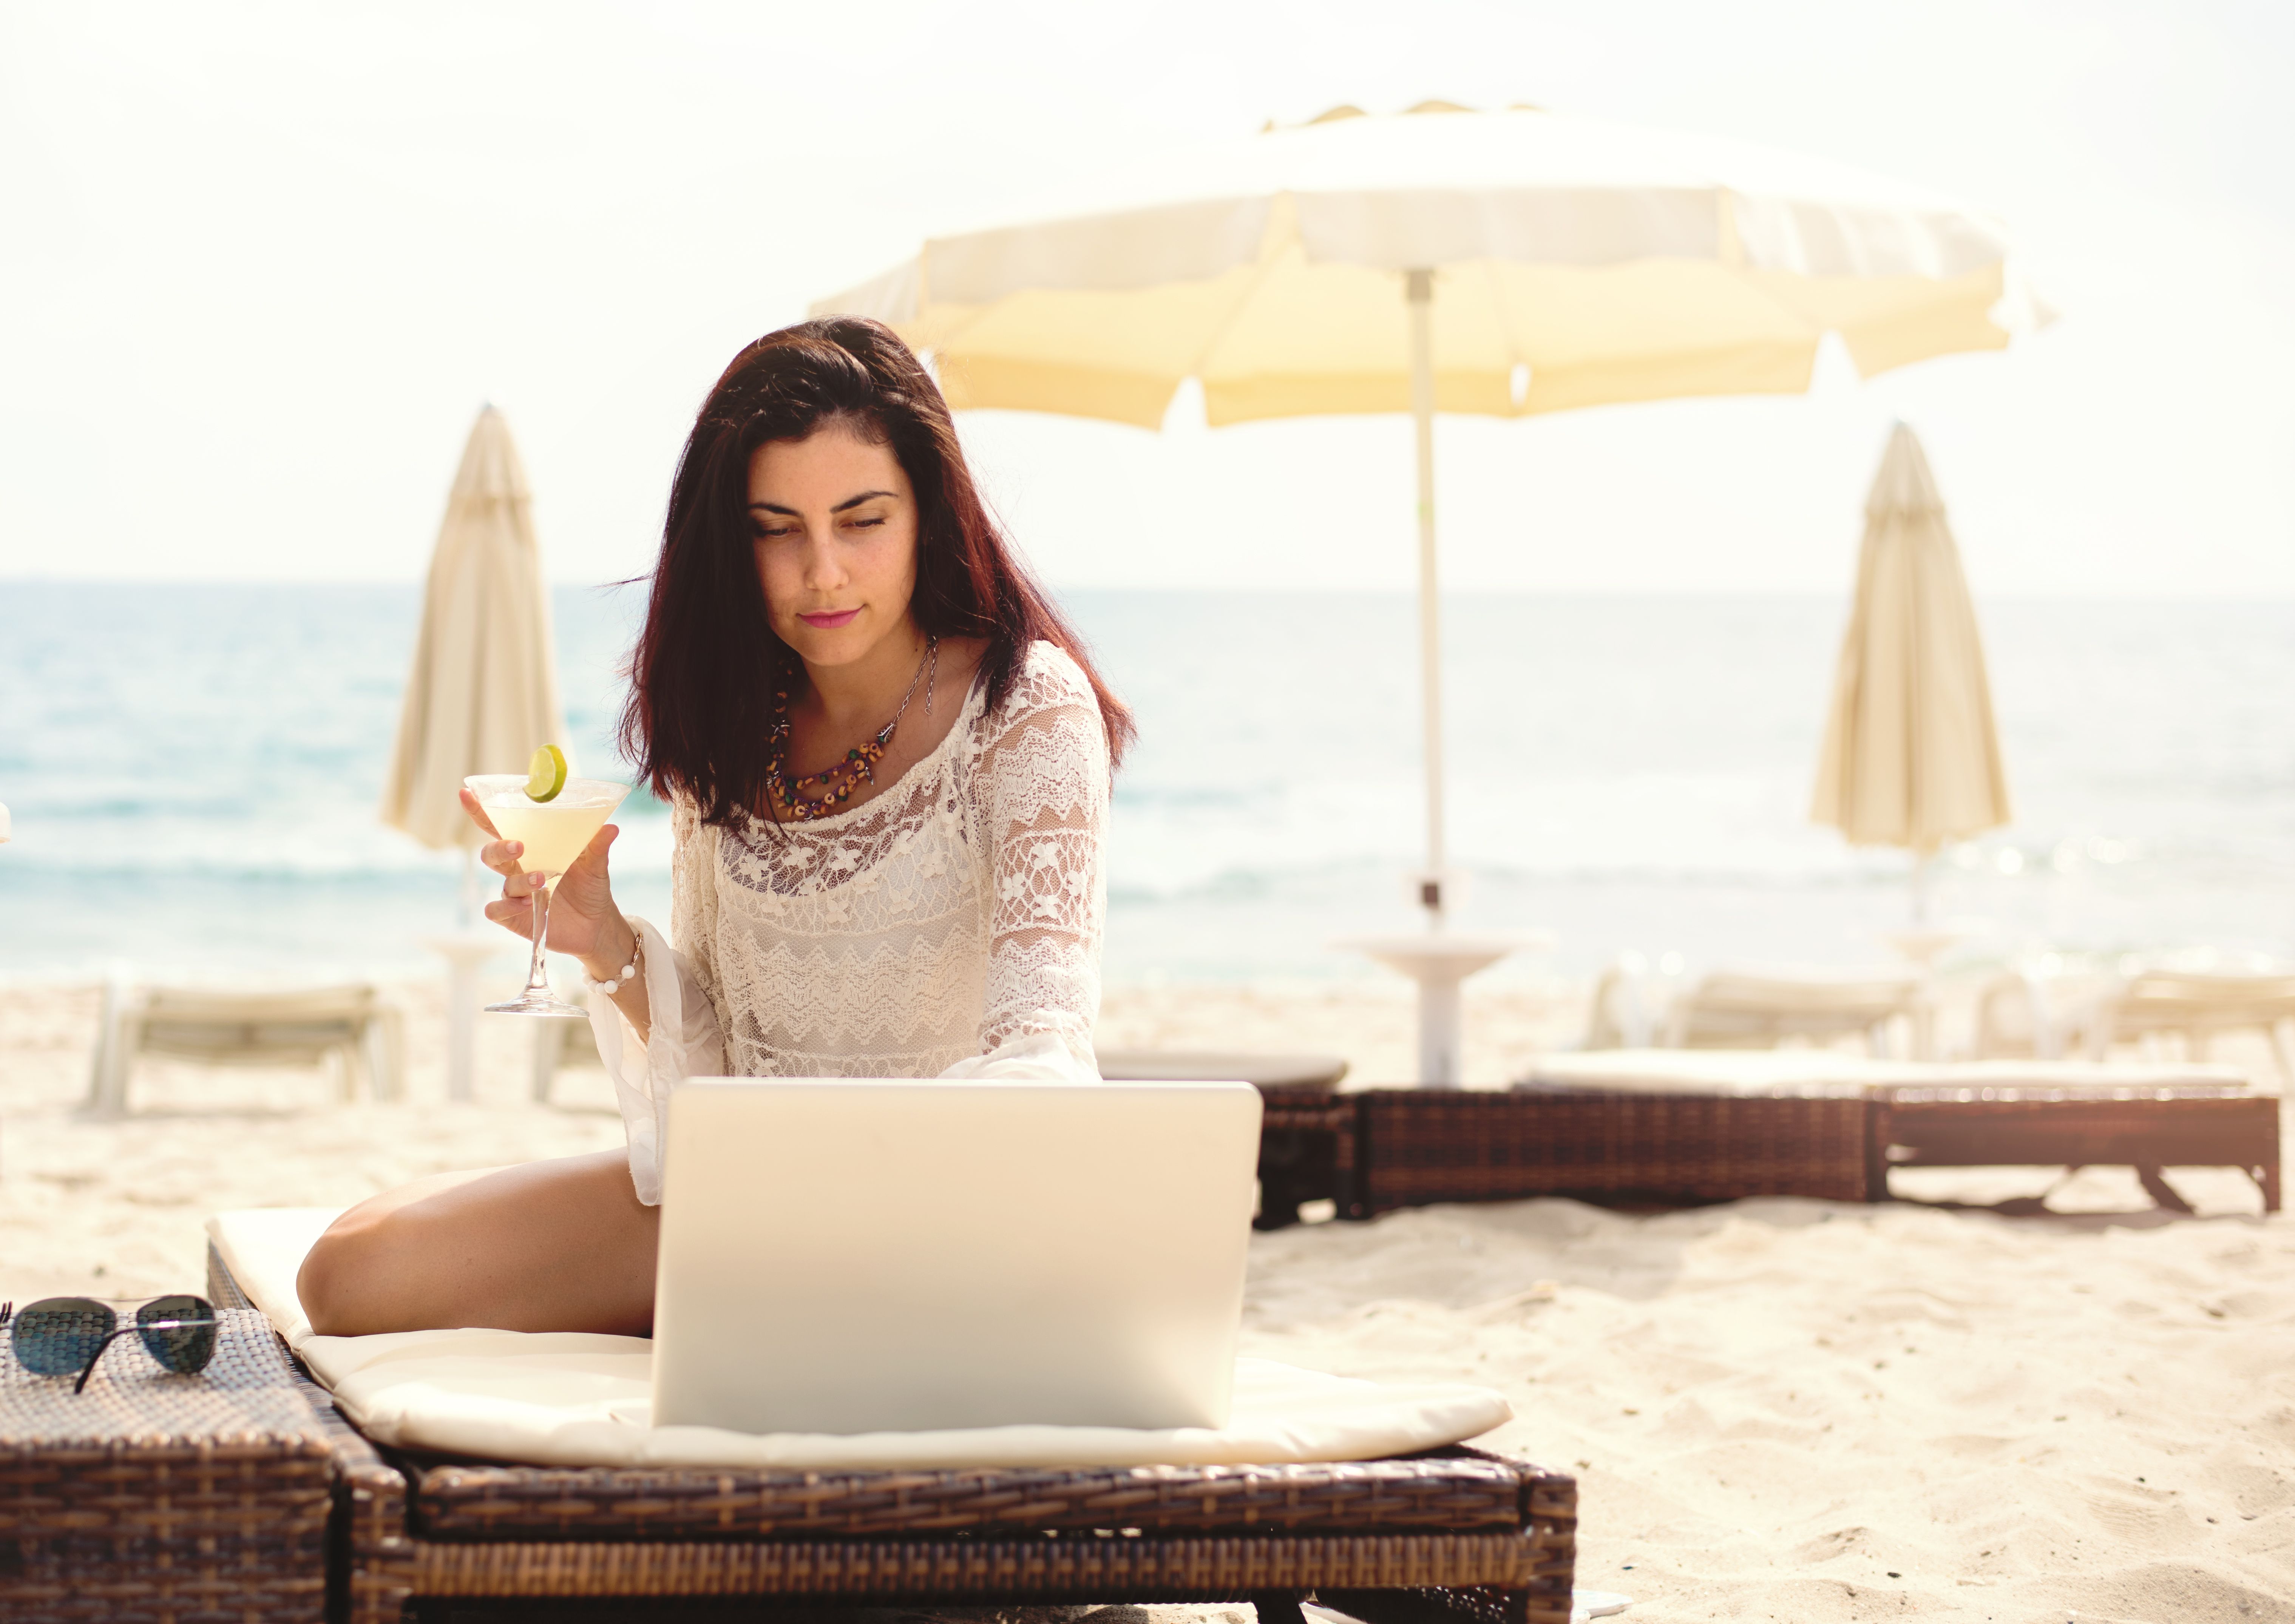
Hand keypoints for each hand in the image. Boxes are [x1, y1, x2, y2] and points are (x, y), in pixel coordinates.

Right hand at [460, 787, 630, 967]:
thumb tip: (611, 827)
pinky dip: (505, 906)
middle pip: (492, 852)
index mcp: (533, 848)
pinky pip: (496, 910)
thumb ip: (598, 846)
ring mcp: (514, 893)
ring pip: (501, 880)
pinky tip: (524, 905)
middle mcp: (518, 868)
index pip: (501, 826)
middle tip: (519, 846)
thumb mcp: (597, 865)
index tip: (467, 792)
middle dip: (499, 847)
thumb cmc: (591, 888)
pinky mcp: (513, 917)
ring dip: (519, 879)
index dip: (481, 810)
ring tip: (541, 879)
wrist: (597, 926)